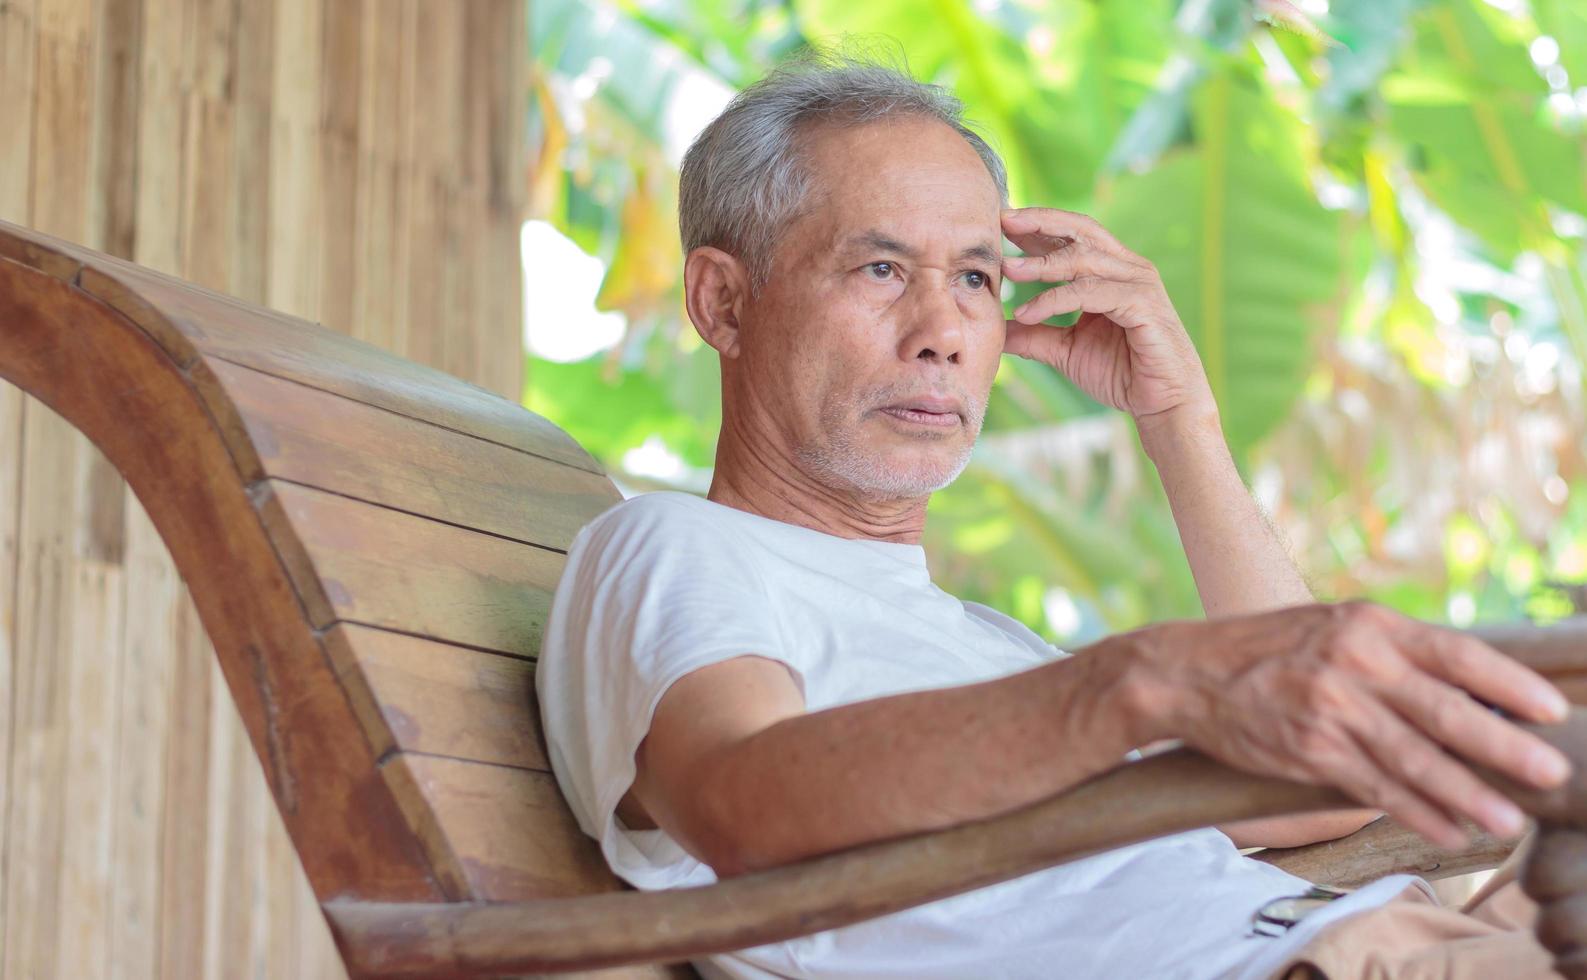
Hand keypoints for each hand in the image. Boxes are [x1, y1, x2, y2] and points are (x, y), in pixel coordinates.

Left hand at [1000, 207, 1213, 427]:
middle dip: (1040, 222)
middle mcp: (1127, 268)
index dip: (1037, 226)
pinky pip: (1090, 293)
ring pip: (1084, 259)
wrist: (1161, 404)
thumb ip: (1034, 335)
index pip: (1072, 236)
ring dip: (1041, 263)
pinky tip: (1028, 313)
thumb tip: (996, 329)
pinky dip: (1055, 300)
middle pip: (1081, 230)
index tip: (999, 224)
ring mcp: (1138, 282)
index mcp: (1111, 272)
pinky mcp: (1143, 303)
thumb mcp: (1066, 350)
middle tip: (1002, 221)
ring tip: (1007, 270)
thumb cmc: (1122, 373)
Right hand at [1130, 601, 1573, 849]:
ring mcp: (1330, 709)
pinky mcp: (1308, 750)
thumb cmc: (1268, 649)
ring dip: (1467, 794)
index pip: (1455, 653)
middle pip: (1445, 711)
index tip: (1550, 709)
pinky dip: (1416, 812)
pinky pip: (1374, 787)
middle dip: (1504, 747)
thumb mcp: (1333, 628)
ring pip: (1414, 759)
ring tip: (1507, 818)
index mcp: (1368, 625)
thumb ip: (1392, 652)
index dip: (1507, 684)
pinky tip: (1448, 828)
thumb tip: (1468, 693)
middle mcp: (1353, 663)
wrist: (1186, 672)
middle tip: (1549, 771)